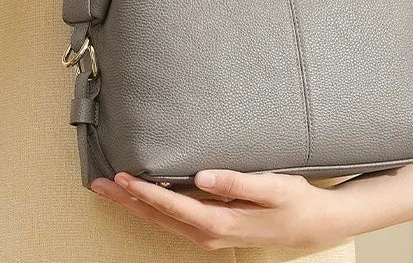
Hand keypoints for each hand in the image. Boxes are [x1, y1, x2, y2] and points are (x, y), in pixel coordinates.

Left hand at [89, 169, 338, 251]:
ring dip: (135, 206)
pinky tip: (141, 198)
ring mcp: (209, 235)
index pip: (173, 207)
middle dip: (127, 201)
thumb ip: (238, 182)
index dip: (145, 192)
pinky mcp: (212, 229)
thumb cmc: (293, 202)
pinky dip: (152, 209)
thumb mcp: (272, 188)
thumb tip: (203, 177)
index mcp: (219, 223)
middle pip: (159, 218)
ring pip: (162, 221)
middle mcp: (209, 234)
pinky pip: (173, 221)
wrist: (314, 224)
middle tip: (98, 184)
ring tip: (109, 190)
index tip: (123, 177)